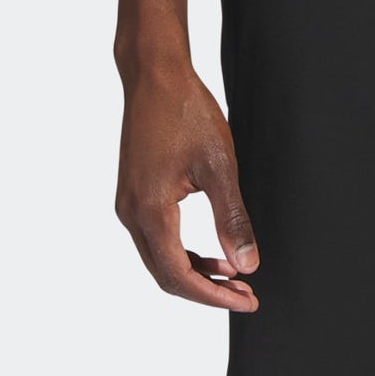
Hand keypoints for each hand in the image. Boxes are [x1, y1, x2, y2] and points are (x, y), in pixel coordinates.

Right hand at [114, 56, 259, 310]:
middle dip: (206, 290)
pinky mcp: (132, 192)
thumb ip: (232, 218)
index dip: (214, 296)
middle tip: (244, 293)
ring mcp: (127, 203)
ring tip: (233, 273)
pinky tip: (210, 248)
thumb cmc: (185, 111)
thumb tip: (246, 264)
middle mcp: (131, 213)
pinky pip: (154, 238)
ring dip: (194, 271)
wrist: (155, 75)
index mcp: (150, 210)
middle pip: (165, 274)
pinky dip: (181, 251)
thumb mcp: (219, 165)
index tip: (247, 300)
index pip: (179, 275)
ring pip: (158, 258)